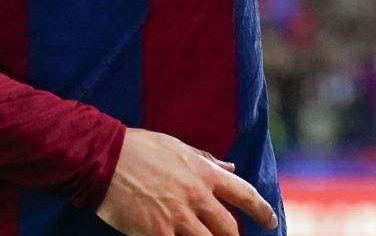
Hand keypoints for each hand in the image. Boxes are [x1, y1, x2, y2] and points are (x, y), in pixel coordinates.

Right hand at [96, 128, 276, 235]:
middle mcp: (196, 196)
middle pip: (229, 228)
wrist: (105, 159)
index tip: (271, 220)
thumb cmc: (139, 149)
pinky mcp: (157, 233)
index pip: (245, 194)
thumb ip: (206, 161)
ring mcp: (178, 217)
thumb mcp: (178, 148)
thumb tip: (230, 169)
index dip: (262, 211)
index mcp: (204, 173)